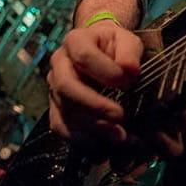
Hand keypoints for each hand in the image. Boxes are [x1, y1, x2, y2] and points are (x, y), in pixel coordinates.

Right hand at [45, 19, 146, 152]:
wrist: (100, 53)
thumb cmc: (114, 46)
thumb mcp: (127, 40)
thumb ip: (130, 52)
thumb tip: (130, 69)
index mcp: (75, 42)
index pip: (83, 55)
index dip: (105, 71)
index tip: (127, 82)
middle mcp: (59, 65)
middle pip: (66, 87)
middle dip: (93, 105)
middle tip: (119, 116)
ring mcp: (55, 89)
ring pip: (64, 111)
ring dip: (92, 128)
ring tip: (119, 136)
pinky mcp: (57, 110)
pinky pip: (62, 128)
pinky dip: (82, 140)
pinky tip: (104, 144)